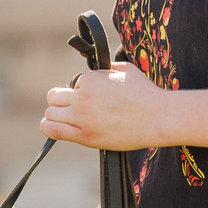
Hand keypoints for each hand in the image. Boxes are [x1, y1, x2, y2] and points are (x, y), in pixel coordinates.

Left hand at [42, 63, 169, 152]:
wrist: (159, 118)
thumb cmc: (145, 94)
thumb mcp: (125, 70)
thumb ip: (105, 70)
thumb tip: (97, 71)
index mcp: (90, 80)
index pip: (73, 83)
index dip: (81, 89)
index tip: (94, 97)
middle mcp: (82, 98)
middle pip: (54, 98)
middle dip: (64, 100)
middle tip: (76, 107)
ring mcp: (82, 118)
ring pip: (50, 114)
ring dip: (57, 114)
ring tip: (68, 118)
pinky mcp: (85, 137)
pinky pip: (53, 130)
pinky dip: (48, 127)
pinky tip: (52, 126)